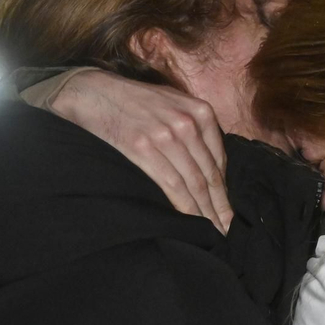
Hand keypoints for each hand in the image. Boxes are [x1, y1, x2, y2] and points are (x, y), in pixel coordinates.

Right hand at [50, 69, 232, 231]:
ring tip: (213, 232)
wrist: (95, 93)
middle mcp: (187, 123)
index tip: (229, 210)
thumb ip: (195, 127)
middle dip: (220, 206)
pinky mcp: (144, 148)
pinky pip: (172, 184)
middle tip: (228, 231)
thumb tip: (211, 163)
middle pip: (209, 174)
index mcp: (200, 112)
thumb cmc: (136, 101)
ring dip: (205, 211)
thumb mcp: (174, 103)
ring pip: (193, 183)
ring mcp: (166, 136)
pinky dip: (184, 206)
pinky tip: (191, 220)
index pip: (219, 159)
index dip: (225, 190)